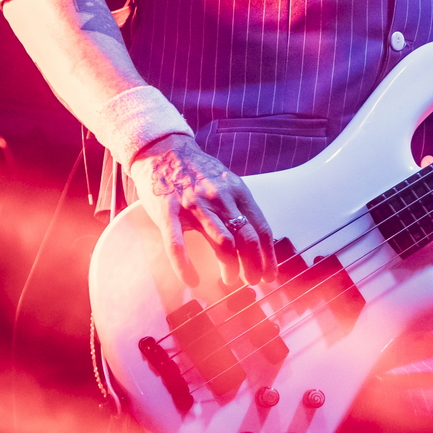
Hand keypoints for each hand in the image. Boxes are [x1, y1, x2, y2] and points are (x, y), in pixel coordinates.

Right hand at [127, 134, 274, 286]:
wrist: (162, 150)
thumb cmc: (195, 170)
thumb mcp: (225, 182)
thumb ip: (239, 205)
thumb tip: (256, 234)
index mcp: (237, 192)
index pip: (261, 229)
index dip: (268, 256)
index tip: (269, 274)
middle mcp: (219, 199)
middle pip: (247, 240)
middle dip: (253, 266)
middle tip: (252, 281)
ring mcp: (193, 205)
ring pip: (223, 243)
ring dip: (230, 268)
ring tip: (230, 280)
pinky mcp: (168, 212)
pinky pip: (177, 244)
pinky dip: (185, 267)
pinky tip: (191, 280)